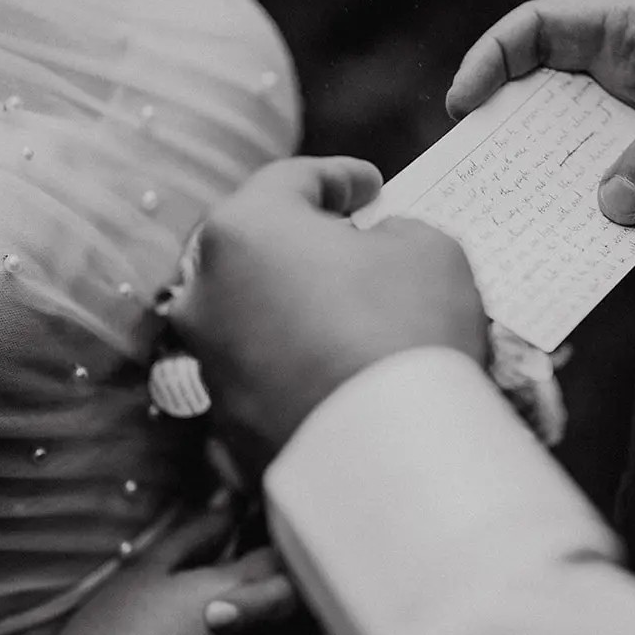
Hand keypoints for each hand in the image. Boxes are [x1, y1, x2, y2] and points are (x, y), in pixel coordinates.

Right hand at [50, 506, 332, 634]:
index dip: (278, 543)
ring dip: (291, 634)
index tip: (265, 537)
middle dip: (286, 585)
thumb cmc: (108, 631)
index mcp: (227, 594)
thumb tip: (230, 501)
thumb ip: (197, 534)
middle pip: (296, 603)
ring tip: (274, 623)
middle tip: (272, 574)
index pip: (280, 559)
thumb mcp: (148, 569)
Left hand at [169, 157, 488, 473]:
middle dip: (302, 241)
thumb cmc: (406, 329)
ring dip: (294, 305)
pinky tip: (338, 370)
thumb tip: (378, 249)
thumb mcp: (428, 248)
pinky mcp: (224, 425)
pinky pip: (263, 376)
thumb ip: (395, 233)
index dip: (339, 178)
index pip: (291, 181)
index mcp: (245, 228)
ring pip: (251, 313)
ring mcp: (208, 362)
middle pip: (256, 247)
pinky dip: (294, 365)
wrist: (388, 457)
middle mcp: (206, 291)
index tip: (371, 188)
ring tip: (349, 311)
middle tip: (352, 243)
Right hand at [447, 0, 634, 225]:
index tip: (461, 105)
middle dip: (515, 144)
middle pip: (548, 106)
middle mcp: (630, 79)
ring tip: (553, 235)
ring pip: (591, 167)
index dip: (490, 59)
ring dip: (577, 204)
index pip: (537, 29)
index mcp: (629, 32)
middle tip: (484, 182)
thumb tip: (614, 206)